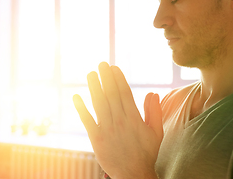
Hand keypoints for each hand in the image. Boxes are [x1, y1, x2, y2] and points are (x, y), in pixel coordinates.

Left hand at [73, 62, 162, 178]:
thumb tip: (153, 93)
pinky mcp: (96, 138)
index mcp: (133, 118)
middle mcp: (119, 121)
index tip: (114, 68)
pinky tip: (76, 97)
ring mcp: (106, 129)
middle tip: (101, 64)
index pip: (124, 93)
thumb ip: (154, 112)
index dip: (118, 79)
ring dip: (94, 88)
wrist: (133, 174)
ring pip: (99, 104)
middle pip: (111, 95)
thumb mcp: (156, 132)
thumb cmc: (146, 153)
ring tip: (90, 74)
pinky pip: (87, 121)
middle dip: (106, 78)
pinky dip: (81, 108)